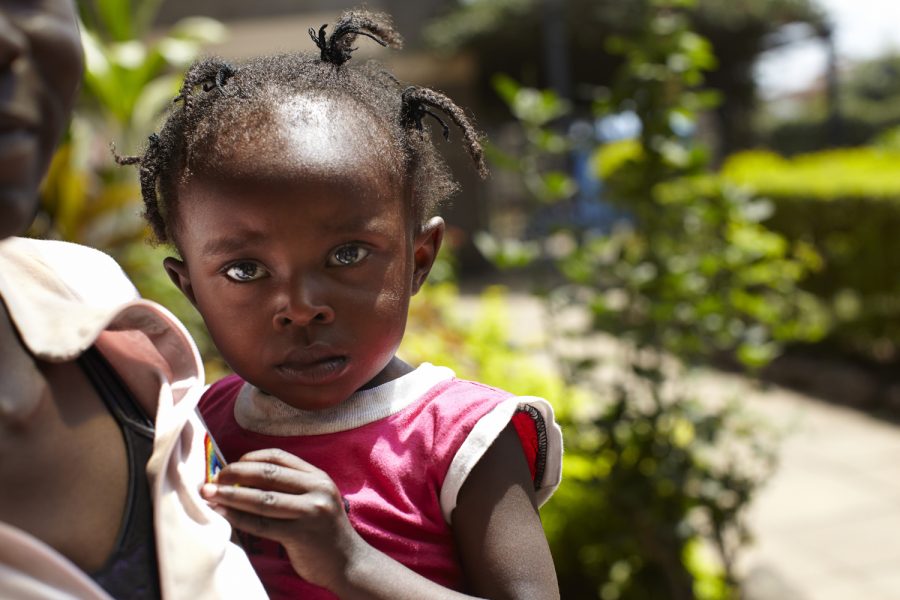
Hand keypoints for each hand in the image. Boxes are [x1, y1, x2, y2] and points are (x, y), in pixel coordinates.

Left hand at [200, 448, 362, 590]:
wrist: (348, 563)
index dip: (250, 458)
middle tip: (213, 480)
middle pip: (268, 474)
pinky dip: (239, 519)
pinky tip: (224, 515)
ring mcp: (311, 512)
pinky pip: (262, 525)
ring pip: (262, 499)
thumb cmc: (323, 531)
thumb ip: (289, 487)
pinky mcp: (301, 535)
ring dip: (231, 496)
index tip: (229, 466)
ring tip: (210, 495)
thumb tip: (243, 479)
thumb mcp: (315, 499)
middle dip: (235, 474)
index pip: (279, 457)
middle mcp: (317, 489)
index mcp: (318, 477)